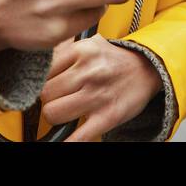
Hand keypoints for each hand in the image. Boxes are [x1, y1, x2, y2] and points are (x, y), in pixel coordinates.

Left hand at [39, 34, 161, 141]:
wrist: (148, 69)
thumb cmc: (114, 59)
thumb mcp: (90, 44)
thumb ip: (64, 50)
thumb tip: (38, 63)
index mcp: (81, 50)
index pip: (43, 70)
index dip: (39, 80)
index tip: (42, 84)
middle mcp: (88, 71)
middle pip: (45, 93)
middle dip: (47, 99)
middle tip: (55, 98)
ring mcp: (98, 95)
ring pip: (53, 113)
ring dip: (55, 117)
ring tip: (63, 112)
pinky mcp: (107, 116)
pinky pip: (78, 136)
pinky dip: (68, 141)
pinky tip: (64, 139)